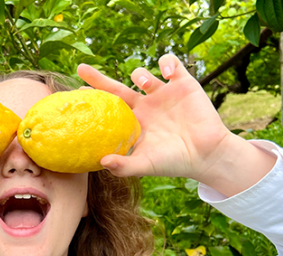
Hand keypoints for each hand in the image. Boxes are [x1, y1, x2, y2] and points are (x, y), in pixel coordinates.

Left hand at [78, 54, 274, 195]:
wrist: (206, 155)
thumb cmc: (174, 162)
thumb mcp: (146, 165)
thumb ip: (124, 166)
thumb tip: (101, 161)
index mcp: (135, 122)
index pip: (108, 107)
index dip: (94, 99)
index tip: (76, 93)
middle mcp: (146, 106)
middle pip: (117, 88)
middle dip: (98, 78)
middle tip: (81, 68)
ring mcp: (164, 94)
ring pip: (143, 74)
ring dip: (140, 74)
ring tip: (144, 84)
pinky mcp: (183, 85)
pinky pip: (172, 64)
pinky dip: (167, 63)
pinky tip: (167, 73)